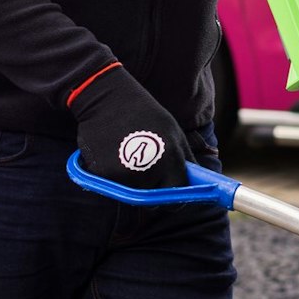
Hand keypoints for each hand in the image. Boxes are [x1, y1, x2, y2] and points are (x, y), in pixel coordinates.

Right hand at [67, 62, 190, 189]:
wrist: (106, 98)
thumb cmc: (143, 112)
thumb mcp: (173, 131)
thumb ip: (184, 158)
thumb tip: (193, 183)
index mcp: (171, 157)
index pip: (178, 193)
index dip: (175, 197)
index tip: (170, 193)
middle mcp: (150, 170)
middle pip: (154, 199)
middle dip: (152, 191)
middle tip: (146, 172)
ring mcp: (126, 175)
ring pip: (132, 193)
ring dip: (132, 182)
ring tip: (128, 156)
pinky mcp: (104, 175)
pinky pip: (112, 186)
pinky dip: (113, 176)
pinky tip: (112, 154)